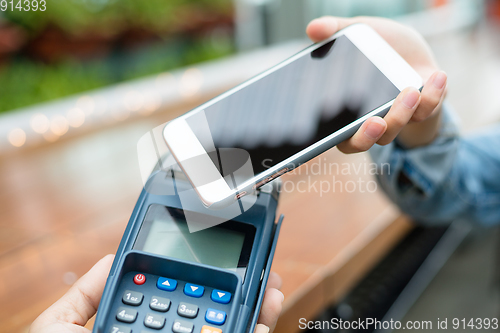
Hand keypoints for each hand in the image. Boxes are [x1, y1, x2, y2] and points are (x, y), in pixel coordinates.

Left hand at [29, 255, 283, 332]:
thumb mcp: (64, 324)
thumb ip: (89, 291)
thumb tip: (113, 257)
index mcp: (142, 328)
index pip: (181, 302)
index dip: (206, 282)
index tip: (225, 261)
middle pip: (213, 317)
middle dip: (243, 294)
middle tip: (263, 273)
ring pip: (228, 331)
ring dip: (255, 312)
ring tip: (271, 292)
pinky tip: (259, 322)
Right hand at [306, 16, 447, 150]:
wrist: (412, 50)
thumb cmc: (379, 46)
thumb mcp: (360, 33)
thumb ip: (336, 30)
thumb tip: (313, 28)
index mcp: (345, 110)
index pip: (334, 134)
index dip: (333, 138)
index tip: (336, 130)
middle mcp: (367, 122)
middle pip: (361, 143)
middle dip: (368, 136)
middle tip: (377, 121)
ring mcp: (395, 120)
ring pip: (394, 131)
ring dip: (402, 114)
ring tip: (411, 90)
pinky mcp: (422, 111)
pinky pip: (427, 112)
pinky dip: (433, 96)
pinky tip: (438, 77)